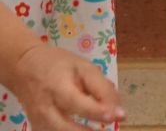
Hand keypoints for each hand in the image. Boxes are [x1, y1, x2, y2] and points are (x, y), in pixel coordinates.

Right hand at [8, 44, 123, 129]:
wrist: (23, 67)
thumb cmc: (59, 65)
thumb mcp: (84, 68)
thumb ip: (101, 88)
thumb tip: (118, 110)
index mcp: (58, 87)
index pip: (77, 103)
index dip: (98, 111)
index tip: (119, 116)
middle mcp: (45, 108)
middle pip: (64, 127)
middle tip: (110, 126)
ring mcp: (38, 120)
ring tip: (99, 130)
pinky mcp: (37, 127)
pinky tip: (85, 130)